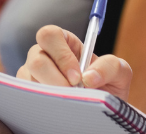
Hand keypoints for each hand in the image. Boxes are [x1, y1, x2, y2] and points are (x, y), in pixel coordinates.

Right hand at [16, 25, 132, 99]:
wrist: (101, 111)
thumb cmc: (108, 87)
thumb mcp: (118, 72)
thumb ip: (110, 66)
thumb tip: (88, 77)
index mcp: (63, 42)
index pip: (50, 35)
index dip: (61, 55)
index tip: (77, 78)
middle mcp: (43, 55)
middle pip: (35, 59)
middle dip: (55, 80)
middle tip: (73, 94)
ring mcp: (31, 76)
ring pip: (29, 82)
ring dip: (51, 95)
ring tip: (69, 104)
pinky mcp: (27, 96)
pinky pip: (26, 99)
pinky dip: (43, 106)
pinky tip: (58, 110)